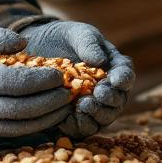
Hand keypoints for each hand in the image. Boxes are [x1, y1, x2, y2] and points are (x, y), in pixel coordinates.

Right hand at [0, 26, 72, 140]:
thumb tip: (26, 44)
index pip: (15, 84)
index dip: (42, 81)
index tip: (60, 74)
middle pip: (21, 110)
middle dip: (50, 103)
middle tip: (69, 92)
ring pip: (17, 128)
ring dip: (45, 119)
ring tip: (63, 106)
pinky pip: (7, 134)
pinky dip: (30, 127)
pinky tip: (45, 116)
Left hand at [19, 21, 134, 138]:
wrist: (36, 50)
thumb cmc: (62, 39)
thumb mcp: (76, 34)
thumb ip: (89, 44)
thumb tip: (101, 61)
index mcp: (113, 67)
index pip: (125, 75)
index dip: (123, 79)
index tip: (115, 80)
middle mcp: (107, 90)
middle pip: (118, 101)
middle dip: (110, 99)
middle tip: (98, 93)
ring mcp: (92, 106)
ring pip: (104, 118)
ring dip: (97, 115)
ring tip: (83, 105)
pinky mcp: (75, 119)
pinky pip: (83, 129)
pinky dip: (79, 125)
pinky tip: (68, 118)